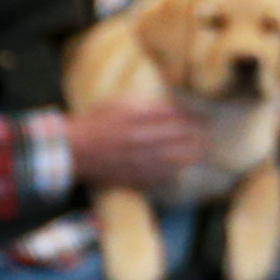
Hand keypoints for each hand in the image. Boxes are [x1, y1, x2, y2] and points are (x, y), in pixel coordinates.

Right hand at [63, 94, 210, 192]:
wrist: (71, 149)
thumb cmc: (94, 122)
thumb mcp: (118, 103)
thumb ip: (144, 105)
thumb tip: (170, 106)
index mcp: (136, 117)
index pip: (175, 117)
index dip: (193, 118)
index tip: (204, 118)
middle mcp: (140, 138)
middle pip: (179, 139)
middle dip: (197, 138)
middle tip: (208, 137)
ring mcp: (137, 159)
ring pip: (174, 159)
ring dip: (191, 156)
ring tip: (201, 153)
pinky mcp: (133, 176)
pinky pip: (160, 176)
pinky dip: (174, 172)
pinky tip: (182, 169)